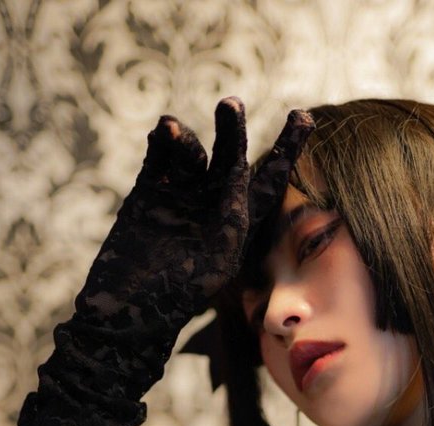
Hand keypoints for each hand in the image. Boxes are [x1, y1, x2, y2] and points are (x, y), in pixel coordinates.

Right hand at [72, 99, 312, 340]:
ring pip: (190, 155)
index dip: (287, 149)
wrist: (129, 313)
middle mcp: (213, 207)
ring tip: (171, 128)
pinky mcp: (148, 194)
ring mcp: (180, 198)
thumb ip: (232, 217)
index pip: (270, 181)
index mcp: (240, 225)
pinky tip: (163, 131)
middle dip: (232, 132)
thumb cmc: (179, 296)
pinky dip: (160, 143)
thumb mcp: (218, 259)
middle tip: (231, 105)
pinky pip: (158, 159)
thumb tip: (239, 174)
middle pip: (230, 158)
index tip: (304, 117)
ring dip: (185, 139)